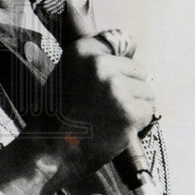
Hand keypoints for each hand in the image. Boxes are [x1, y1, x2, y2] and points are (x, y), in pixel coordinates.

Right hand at [27, 33, 156, 179]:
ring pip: (147, 92)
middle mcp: (99, 64)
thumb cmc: (56, 116)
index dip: (120, 66)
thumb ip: (92, 62)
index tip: (111, 80)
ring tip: (109, 118)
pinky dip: (137, 124)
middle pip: (139, 70)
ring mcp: (115, 88)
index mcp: (81, 51)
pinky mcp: (127, 112)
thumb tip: (130, 47)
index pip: (122, 43)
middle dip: (129, 88)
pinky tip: (115, 129)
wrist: (47, 151)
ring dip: (135, 106)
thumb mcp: (66, 74)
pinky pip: (148, 112)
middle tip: (107, 107)